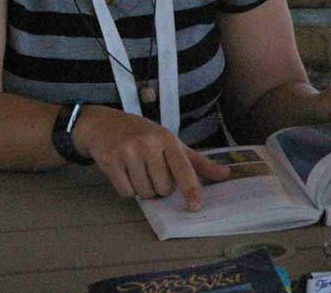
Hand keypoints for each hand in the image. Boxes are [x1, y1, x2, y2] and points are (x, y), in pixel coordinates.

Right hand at [70, 106, 229, 208]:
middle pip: (163, 188)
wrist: (104, 124)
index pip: (183, 168)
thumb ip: (197, 162)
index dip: (191, 189)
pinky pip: (126, 193)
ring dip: (143, 189)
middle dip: (159, 187)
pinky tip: (124, 173)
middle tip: (151, 170)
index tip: (196, 206)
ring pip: (145, 193)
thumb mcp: (171, 143)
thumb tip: (225, 174)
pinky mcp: (110, 162)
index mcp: (168, 139)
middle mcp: (149, 144)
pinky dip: (127, 189)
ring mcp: (128, 152)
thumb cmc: (143, 135)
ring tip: (137, 170)